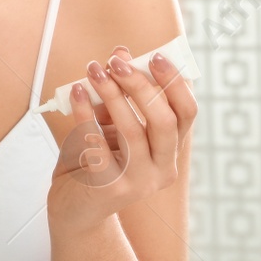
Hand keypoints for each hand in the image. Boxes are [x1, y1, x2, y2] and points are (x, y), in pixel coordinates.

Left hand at [48, 46, 196, 235]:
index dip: (175, 83)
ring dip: (112, 95)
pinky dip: (85, 113)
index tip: (155, 56)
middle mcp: (163, 169)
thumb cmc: (93, 161)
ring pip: (134, 131)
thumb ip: (117, 94)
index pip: (186, 113)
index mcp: (169, 151)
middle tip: (117, 61)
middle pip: (165, 121)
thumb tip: (121, 53)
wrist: (74, 207)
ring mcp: (140, 182)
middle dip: (142, 86)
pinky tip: (76, 93)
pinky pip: (98, 143)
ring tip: (93, 71)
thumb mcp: (107, 125)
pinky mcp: (111, 187)